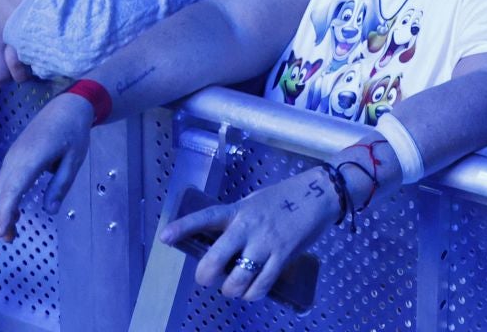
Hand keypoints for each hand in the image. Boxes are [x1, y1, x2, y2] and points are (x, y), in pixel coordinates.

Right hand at [0, 91, 94, 246]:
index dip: (5, 211)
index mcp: (32, 157)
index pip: (13, 188)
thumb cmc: (73, 132)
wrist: (66, 106)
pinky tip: (10, 219)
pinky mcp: (13, 160)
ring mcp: (12, 159)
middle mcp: (16, 159)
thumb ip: (61, 184)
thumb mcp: (75, 158)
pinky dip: (2, 203)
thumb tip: (50, 210)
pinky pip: (4, 185)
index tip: (0, 232)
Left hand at [159, 170, 340, 301]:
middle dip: (206, 276)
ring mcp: (265, 243)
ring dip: (231, 289)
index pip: (206, 218)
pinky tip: (254, 289)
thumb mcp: (256, 202)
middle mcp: (248, 227)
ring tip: (235, 285)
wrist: (321, 194)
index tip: (165, 237)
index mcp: (239, 211)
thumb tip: (222, 246)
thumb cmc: (287, 198)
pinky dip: (253, 293)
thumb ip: (238, 221)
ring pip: (236, 280)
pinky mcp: (283, 255)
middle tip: (210, 278)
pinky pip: (261, 285)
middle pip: (214, 260)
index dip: (184, 228)